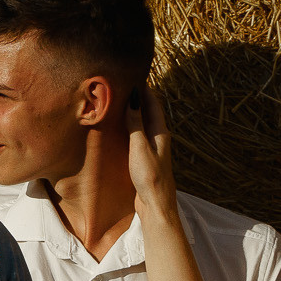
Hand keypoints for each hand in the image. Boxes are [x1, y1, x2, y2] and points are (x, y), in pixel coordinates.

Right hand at [125, 89, 177, 205]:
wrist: (155, 205)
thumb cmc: (150, 176)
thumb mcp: (140, 147)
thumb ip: (136, 123)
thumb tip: (134, 98)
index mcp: (161, 133)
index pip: (153, 104)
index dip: (145, 89)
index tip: (134, 75)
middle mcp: (159, 138)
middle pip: (149, 112)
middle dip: (139, 98)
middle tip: (124, 84)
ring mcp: (153, 148)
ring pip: (143, 124)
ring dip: (134, 112)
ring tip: (120, 101)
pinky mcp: (145, 158)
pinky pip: (138, 135)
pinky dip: (131, 126)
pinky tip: (121, 128)